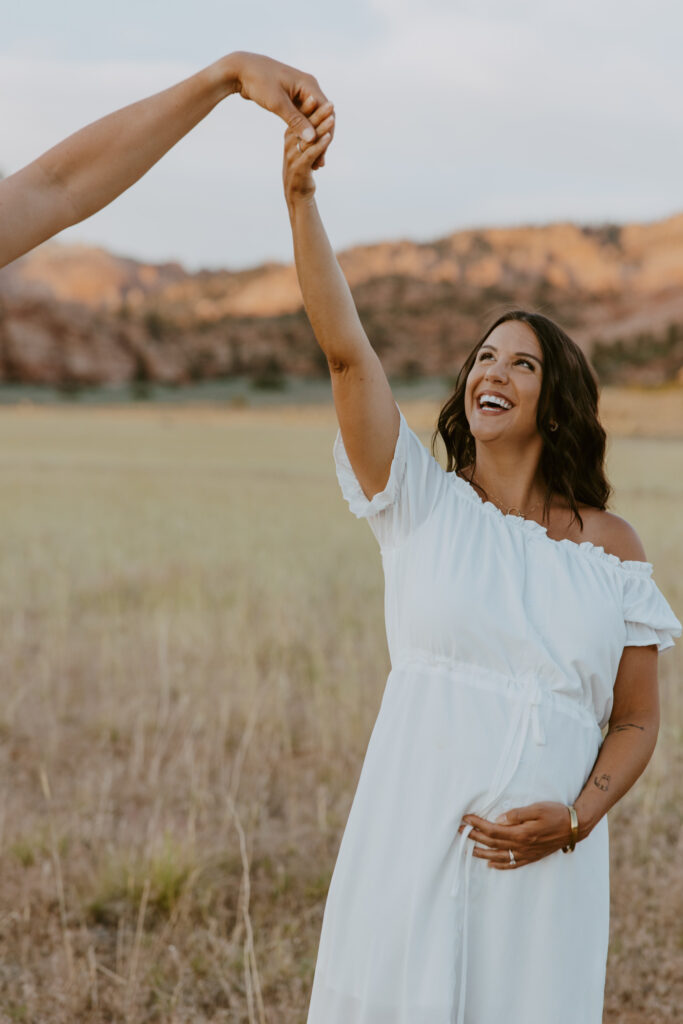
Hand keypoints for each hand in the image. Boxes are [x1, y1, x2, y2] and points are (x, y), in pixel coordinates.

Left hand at [229, 51, 333, 163]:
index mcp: (309, 85)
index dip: (326, 135)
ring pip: (313, 120)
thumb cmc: (258, 81)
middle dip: (321, 141)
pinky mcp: (291, 99)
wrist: (240, 69)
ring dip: (313, 139)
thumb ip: (295, 121)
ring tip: (313, 161)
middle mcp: (308, 88)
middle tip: (319, 164)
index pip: (327, 113)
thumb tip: (311, 139)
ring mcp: (300, 94)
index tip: (322, 155)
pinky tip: (302, 148)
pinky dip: (303, 133)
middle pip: (322, 118)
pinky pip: (303, 118)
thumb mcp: (277, 102)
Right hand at [283, 97, 333, 207]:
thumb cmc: (302, 169)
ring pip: (308, 138)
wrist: (297, 194)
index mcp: (289, 138)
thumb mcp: (303, 149)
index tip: (315, 95)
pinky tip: (328, 137)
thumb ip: (307, 134)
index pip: (298, 118)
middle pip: (303, 126)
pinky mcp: (299, 168)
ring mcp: (293, 157)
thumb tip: (317, 118)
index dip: (306, 107)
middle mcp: (289, 145)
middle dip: (318, 114)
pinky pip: (310, 153)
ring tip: (332, 117)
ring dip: (320, 127)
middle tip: (330, 104)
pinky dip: (320, 144)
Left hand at [458, 801, 574, 868]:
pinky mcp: (532, 857)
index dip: (478, 825)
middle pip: (493, 844)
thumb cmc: (556, 814)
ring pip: (500, 856)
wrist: (574, 828)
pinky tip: (491, 864)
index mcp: (521, 833)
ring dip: (482, 853)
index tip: (466, 818)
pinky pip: (513, 864)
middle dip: (474, 837)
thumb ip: (517, 814)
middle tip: (460, 831)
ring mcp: (527, 854)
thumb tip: (498, 819)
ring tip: (469, 849)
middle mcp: (522, 846)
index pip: (493, 830)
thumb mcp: (537, 808)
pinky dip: (500, 865)